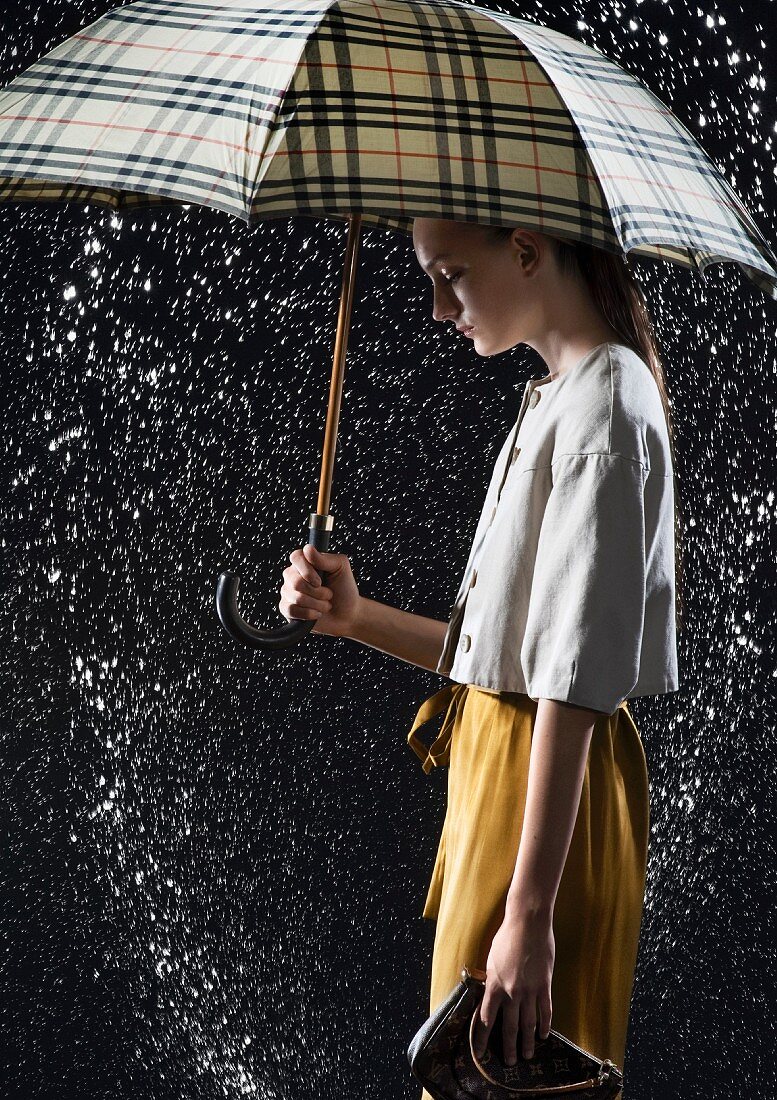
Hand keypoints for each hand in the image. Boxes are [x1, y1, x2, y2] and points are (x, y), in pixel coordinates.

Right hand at [279, 545, 361, 637]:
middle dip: (318, 592)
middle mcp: (294, 575)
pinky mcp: (288, 609)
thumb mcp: (341, 568)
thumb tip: (307, 549)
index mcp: (305, 562)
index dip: (307, 570)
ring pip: (296, 597)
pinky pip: (291, 610)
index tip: (320, 581)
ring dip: (317, 604)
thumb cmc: (345, 589)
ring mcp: (289, 592)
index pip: (296, 557)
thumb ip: (325, 558)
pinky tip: (317, 613)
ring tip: (325, 604)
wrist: (348, 614)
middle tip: (328, 594)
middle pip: (295, 581)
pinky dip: (309, 614)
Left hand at [471, 908, 553, 1064]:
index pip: (486, 1018)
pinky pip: (545, 1011)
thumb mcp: (491, 959)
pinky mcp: (544, 986)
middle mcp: (510, 992)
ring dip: (527, 1042)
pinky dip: (545, 1025)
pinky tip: (544, 1035)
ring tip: (527, 1055)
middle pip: (509, 1027)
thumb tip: (492, 995)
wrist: (527, 923)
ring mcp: (529, 990)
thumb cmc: (507, 936)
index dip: (482, 1037)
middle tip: (510, 1062)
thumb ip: (492, 980)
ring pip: (528, 1024)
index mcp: (494, 985)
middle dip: (508, 1047)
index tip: (481, 1052)